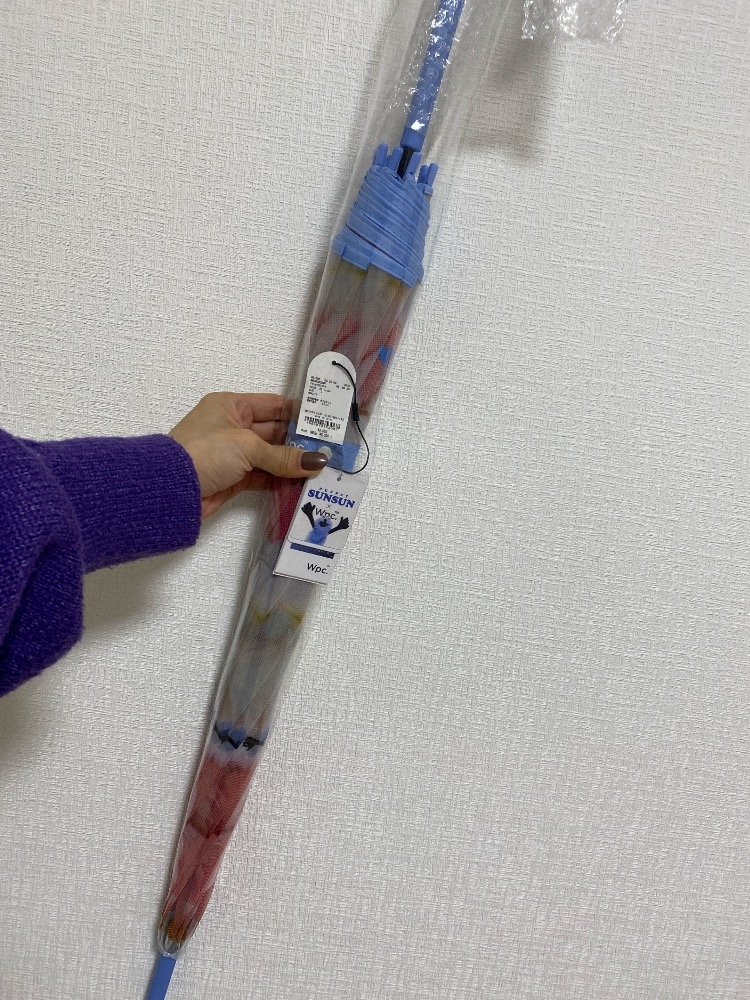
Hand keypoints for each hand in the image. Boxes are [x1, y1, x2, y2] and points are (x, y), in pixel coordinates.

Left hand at [169, 392, 326, 518]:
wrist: (169, 489)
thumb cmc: (205, 452)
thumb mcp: (247, 447)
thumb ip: (284, 456)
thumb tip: (318, 461)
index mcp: (232, 406)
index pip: (274, 405)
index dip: (299, 414)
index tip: (326, 423)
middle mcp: (233, 427)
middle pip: (275, 432)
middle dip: (301, 442)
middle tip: (332, 451)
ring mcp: (233, 455)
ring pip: (271, 457)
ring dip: (293, 464)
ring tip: (324, 471)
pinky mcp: (233, 479)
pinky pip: (264, 477)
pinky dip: (281, 481)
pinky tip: (303, 484)